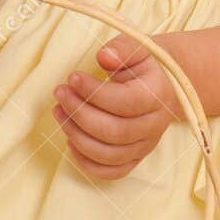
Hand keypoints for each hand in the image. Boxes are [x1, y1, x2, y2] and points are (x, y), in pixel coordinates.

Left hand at [52, 33, 181, 179]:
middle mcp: (154, 125)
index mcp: (157, 95)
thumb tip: (104, 57)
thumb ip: (121, 49)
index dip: (95, 93)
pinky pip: (112, 172)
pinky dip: (87, 162)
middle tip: (60, 92)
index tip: (72, 77)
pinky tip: (70, 140)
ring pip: (109, 154)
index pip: (126, 102)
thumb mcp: (135, 47)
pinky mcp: (136, 157)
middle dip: (80, 113)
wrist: (161, 84)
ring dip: (77, 135)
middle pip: (115, 132)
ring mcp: (146, 145)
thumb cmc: (141, 64)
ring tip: (58, 111)